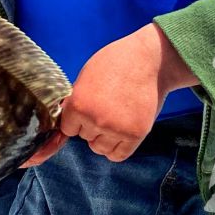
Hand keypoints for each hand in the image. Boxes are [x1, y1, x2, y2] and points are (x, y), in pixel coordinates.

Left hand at [23, 24, 198, 165]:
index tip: (86, 111)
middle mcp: (95, 120)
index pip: (67, 129)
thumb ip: (76, 100)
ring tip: (114, 118)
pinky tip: (121, 132)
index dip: (76, 120)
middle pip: (84, 137)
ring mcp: (116, 129)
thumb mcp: (86, 77)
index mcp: (79, 104)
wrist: (148, 60)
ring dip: (104, 138)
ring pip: (99, 148)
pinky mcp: (135, 135)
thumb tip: (65, 119)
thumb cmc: (116, 62)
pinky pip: (118, 155)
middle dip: (91, 126)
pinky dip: (117, 148)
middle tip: (106, 108)